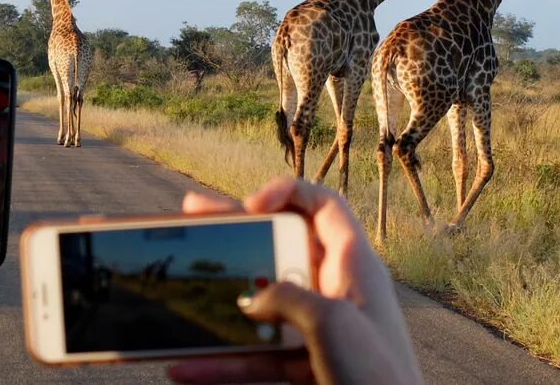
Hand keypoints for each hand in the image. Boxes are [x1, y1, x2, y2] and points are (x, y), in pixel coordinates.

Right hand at [168, 178, 421, 384]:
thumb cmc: (380, 377)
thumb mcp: (330, 323)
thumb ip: (285, 298)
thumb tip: (252, 302)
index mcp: (354, 265)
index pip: (324, 206)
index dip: (287, 193)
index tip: (250, 206)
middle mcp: (337, 292)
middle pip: (280, 251)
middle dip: (236, 236)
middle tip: (195, 216)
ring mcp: (320, 332)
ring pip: (262, 309)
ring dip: (220, 305)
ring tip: (179, 293)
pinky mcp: (308, 370)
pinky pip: (257, 359)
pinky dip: (223, 364)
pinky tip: (187, 367)